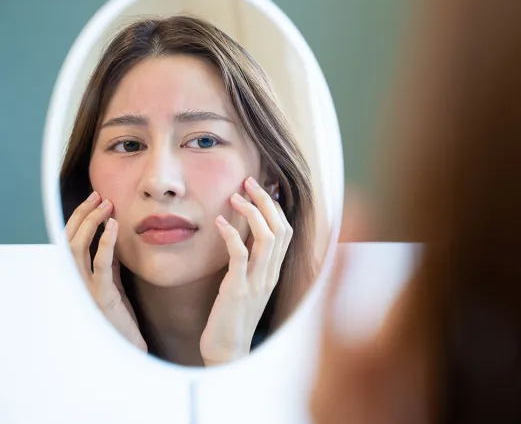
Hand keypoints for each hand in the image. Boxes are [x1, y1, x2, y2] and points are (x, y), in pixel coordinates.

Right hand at [66, 192, 146, 351]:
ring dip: (91, 223)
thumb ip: (109, 263)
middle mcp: (75, 281)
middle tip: (99, 196)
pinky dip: (105, 242)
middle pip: (69, 239)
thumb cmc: (119, 316)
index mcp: (77, 276)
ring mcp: (85, 288)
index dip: (80, 217)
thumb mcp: (112, 283)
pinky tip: (114, 226)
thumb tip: (110, 238)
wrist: (127, 345)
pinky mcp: (101, 295)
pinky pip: (101, 264)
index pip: (71, 240)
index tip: (95, 199)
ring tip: (106, 206)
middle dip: (83, 214)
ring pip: (78, 248)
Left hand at [200, 177, 292, 364]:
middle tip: (249, 181)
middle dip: (266, 201)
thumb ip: (250, 261)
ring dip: (252, 212)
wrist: (228, 352)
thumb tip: (243, 234)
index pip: (286, 231)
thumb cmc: (233, 317)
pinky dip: (231, 235)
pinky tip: (219, 222)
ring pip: (267, 238)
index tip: (263, 187)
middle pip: (280, 228)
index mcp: (274, 272)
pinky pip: (240, 256)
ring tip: (235, 197)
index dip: (277, 206)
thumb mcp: (247, 285)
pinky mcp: (238, 289)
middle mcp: (270, 274)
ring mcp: (257, 282)